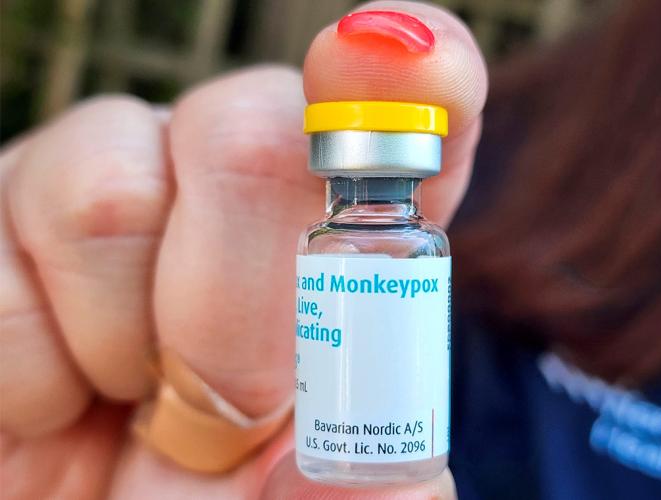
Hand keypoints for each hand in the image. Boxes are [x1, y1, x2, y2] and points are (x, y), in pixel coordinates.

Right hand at [0, 2, 486, 497]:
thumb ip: (375, 470)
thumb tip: (362, 427)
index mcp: (343, 261)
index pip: (406, 126)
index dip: (423, 78)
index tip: (425, 68)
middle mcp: (232, 207)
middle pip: (253, 124)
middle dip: (240, 284)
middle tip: (229, 404)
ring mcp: (110, 206)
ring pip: (110, 176)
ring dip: (128, 334)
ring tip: (135, 410)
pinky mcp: (1, 241)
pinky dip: (33, 371)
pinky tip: (61, 406)